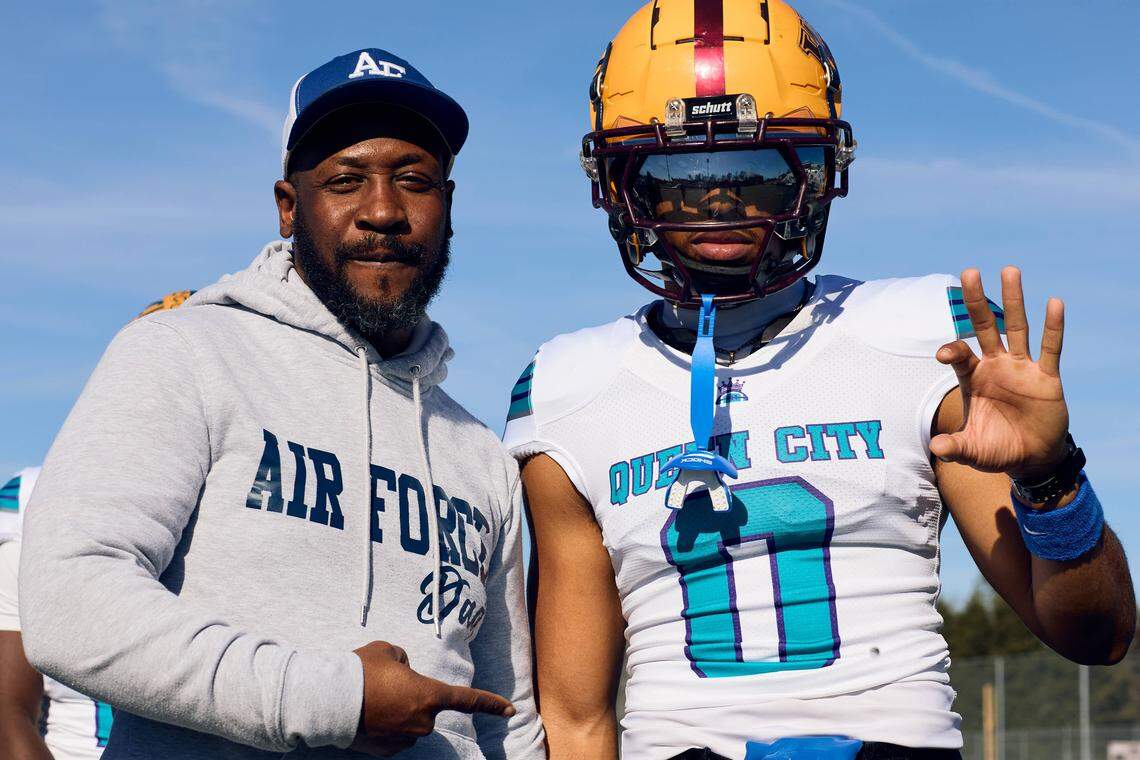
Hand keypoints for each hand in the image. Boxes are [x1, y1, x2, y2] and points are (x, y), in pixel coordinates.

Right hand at [349, 641, 514, 756]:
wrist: (330, 700)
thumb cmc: (362, 670)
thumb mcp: (388, 651)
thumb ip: (404, 659)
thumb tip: (404, 671)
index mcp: (429, 695)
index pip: (467, 700)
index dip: (490, 704)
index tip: (510, 711)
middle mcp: (422, 722)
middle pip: (426, 708)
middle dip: (412, 697)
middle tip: (384, 685)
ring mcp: (405, 739)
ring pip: (409, 723)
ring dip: (397, 712)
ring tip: (371, 699)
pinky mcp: (387, 752)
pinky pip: (394, 736)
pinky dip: (385, 727)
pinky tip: (367, 716)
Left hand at [931, 267, 1068, 480]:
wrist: (1031, 458)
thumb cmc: (996, 449)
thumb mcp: (973, 451)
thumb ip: (955, 447)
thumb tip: (936, 448)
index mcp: (973, 379)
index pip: (960, 355)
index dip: (953, 350)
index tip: (945, 353)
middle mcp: (995, 367)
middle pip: (984, 327)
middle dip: (976, 301)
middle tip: (969, 272)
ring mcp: (1021, 368)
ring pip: (1017, 327)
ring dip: (1014, 300)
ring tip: (1009, 270)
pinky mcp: (1046, 377)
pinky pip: (1050, 348)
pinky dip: (1052, 327)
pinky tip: (1054, 302)